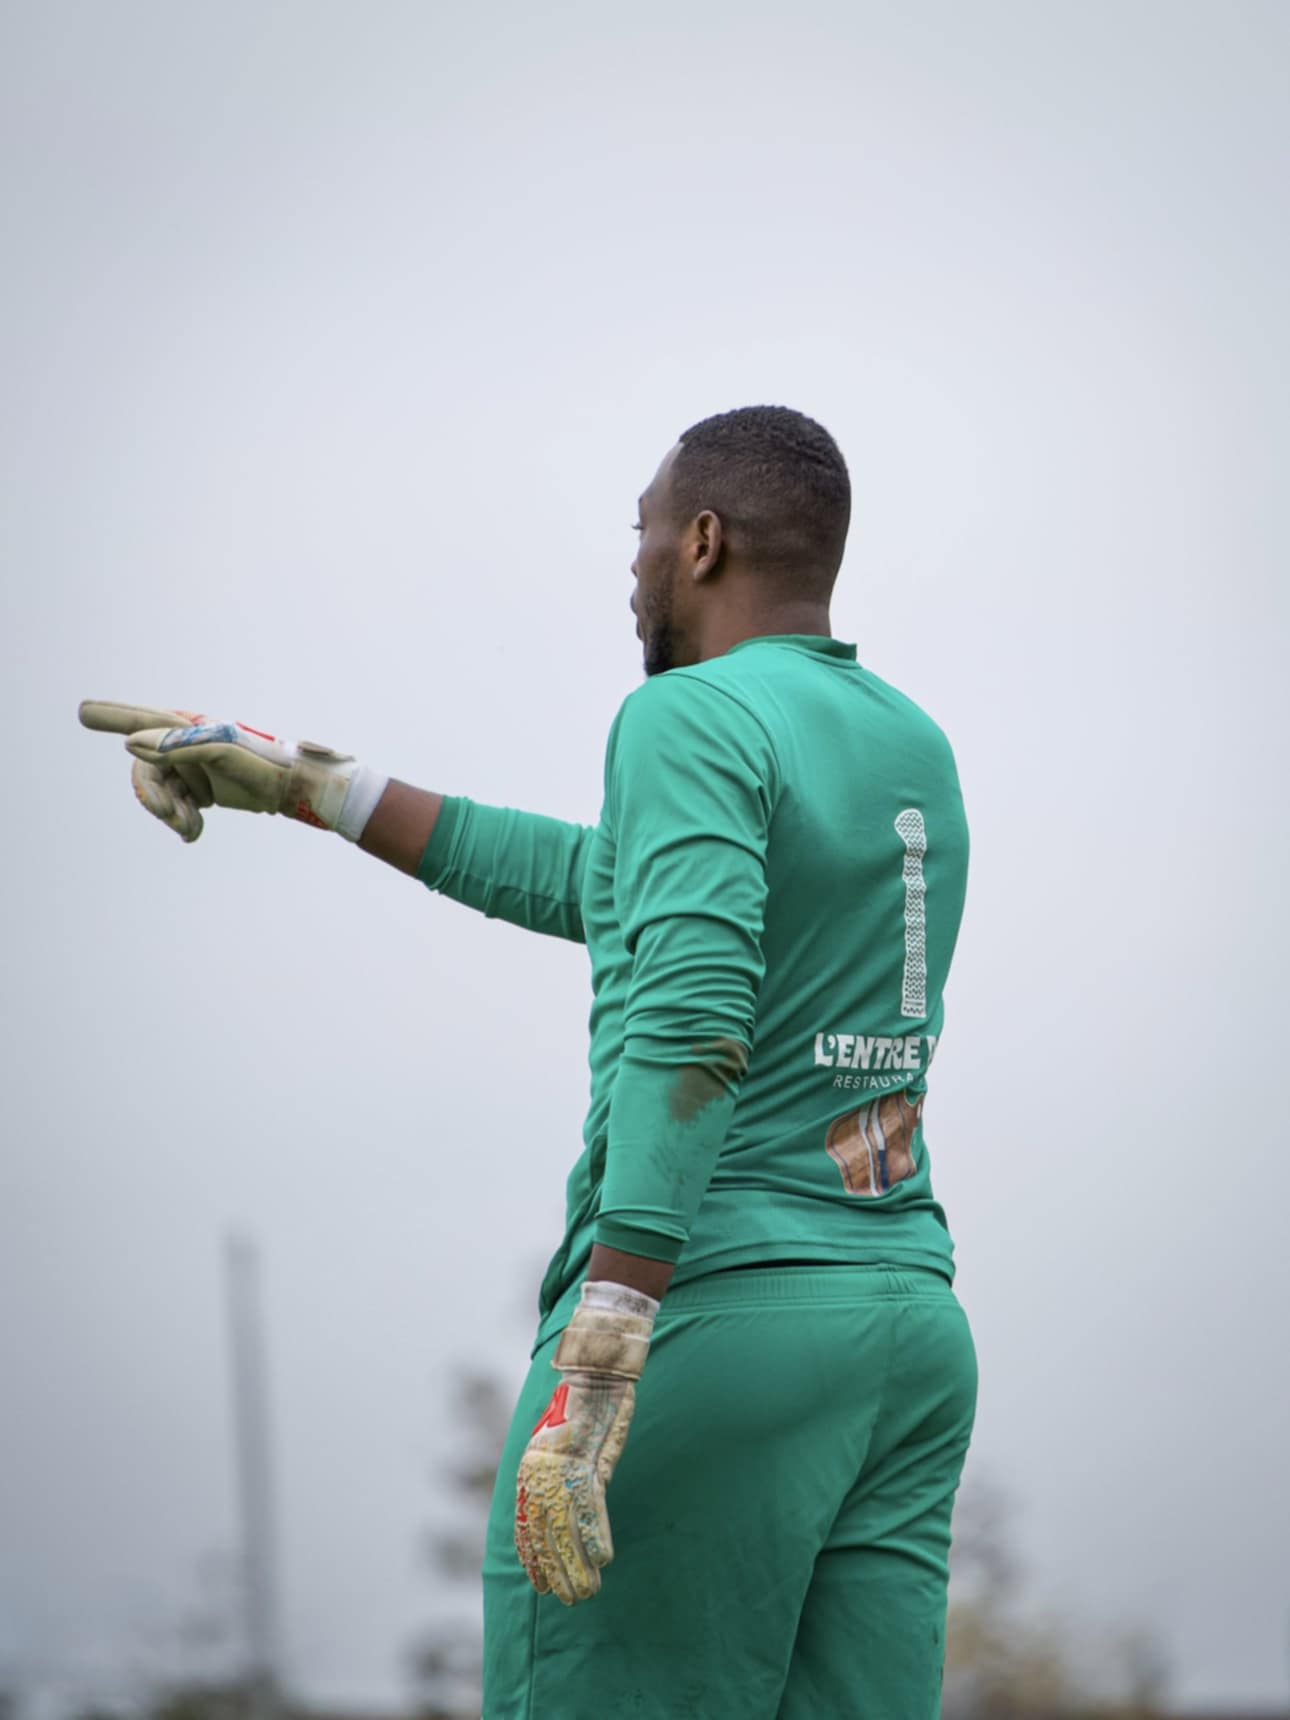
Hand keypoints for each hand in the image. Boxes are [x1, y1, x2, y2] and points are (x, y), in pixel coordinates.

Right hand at [79, 699, 385, 843]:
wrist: (294, 789)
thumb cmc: (262, 763)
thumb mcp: (222, 753)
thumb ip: (178, 747)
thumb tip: (131, 745)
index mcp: (186, 728)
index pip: (141, 720)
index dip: (111, 716)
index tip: (83, 711)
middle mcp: (183, 745)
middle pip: (144, 771)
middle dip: (153, 797)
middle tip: (172, 816)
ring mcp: (190, 767)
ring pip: (159, 793)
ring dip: (170, 814)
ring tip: (191, 829)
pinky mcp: (200, 788)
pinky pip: (175, 807)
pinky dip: (182, 822)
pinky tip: (195, 833)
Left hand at [515, 1281, 656, 1604]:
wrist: (593, 1365)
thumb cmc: (580, 1401)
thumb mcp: (559, 1438)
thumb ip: (555, 1470)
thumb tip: (554, 1500)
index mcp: (531, 1466)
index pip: (526, 1523)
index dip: (534, 1556)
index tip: (541, 1585)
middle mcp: (541, 1470)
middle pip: (546, 1532)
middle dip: (557, 1571)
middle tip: (570, 1601)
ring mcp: (566, 1465)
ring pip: (567, 1526)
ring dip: (577, 1564)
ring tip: (587, 1594)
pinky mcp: (590, 1458)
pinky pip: (591, 1504)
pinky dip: (596, 1532)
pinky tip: (603, 1559)